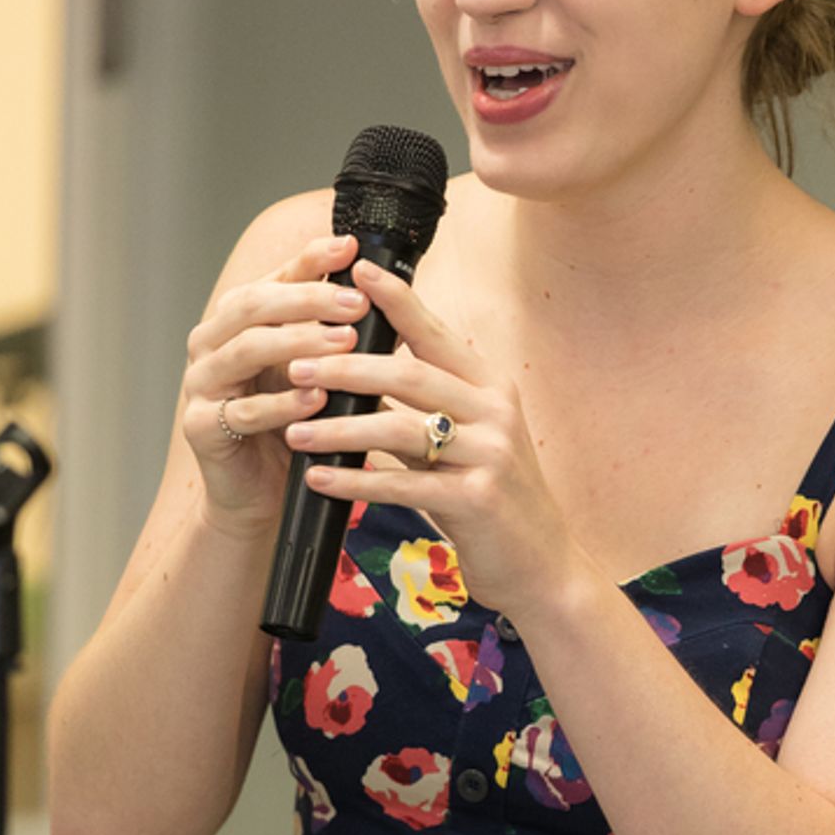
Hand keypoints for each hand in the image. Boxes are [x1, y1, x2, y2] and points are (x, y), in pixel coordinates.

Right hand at [181, 230, 369, 531]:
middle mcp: (212, 344)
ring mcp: (201, 384)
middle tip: (356, 302)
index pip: (273, 277)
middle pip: (253, 305)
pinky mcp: (201, 427)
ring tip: (344, 342)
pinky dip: (281, 404)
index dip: (310, 259)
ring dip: (297, 344)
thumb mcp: (317, 371)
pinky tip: (316, 399)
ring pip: (244, 351)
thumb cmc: (292, 426)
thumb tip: (386, 293)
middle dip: (308, 299)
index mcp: (238, 321)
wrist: (259, 495)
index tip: (350, 247)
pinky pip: (242, 411)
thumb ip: (337, 333)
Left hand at [282, 259, 578, 616]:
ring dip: (339, 427)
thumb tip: (361, 370)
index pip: (435, 332)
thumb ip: (425, 405)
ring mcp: (491, 454)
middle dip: (345, 367)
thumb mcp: (466, 439)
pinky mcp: (478, 499)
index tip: (355, 270)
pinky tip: (319, 479)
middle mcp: (496, 410)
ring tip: (293, 428)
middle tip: (294, 364)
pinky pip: (403, 485)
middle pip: (409, 374)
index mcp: (491, 386)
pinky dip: (355, 481)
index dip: (396, 298)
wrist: (541, 564)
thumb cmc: (492, 497)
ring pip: (400, 428)